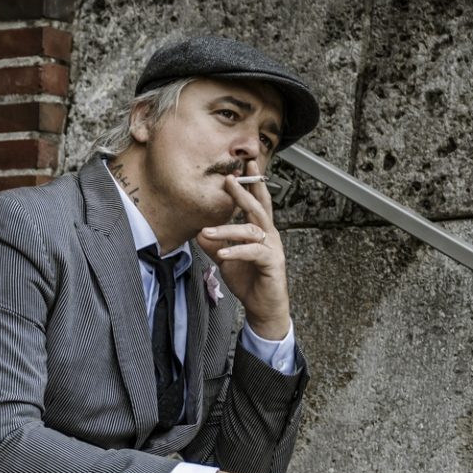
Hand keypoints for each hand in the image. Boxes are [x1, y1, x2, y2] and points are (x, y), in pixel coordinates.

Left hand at [198, 157, 290, 340]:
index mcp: (259, 231)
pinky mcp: (272, 263)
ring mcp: (273, 248)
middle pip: (258, 208)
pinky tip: (222, 253)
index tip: (244, 166)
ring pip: (251, 231)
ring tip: (207, 231)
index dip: (251, 184)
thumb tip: (200, 233)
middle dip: (245, 192)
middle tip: (231, 178)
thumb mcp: (226, 259)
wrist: (262, 306)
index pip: (256, 203)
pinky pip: (254, 253)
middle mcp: (269, 235)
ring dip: (228, 230)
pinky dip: (236, 251)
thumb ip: (215, 245)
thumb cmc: (249, 280)